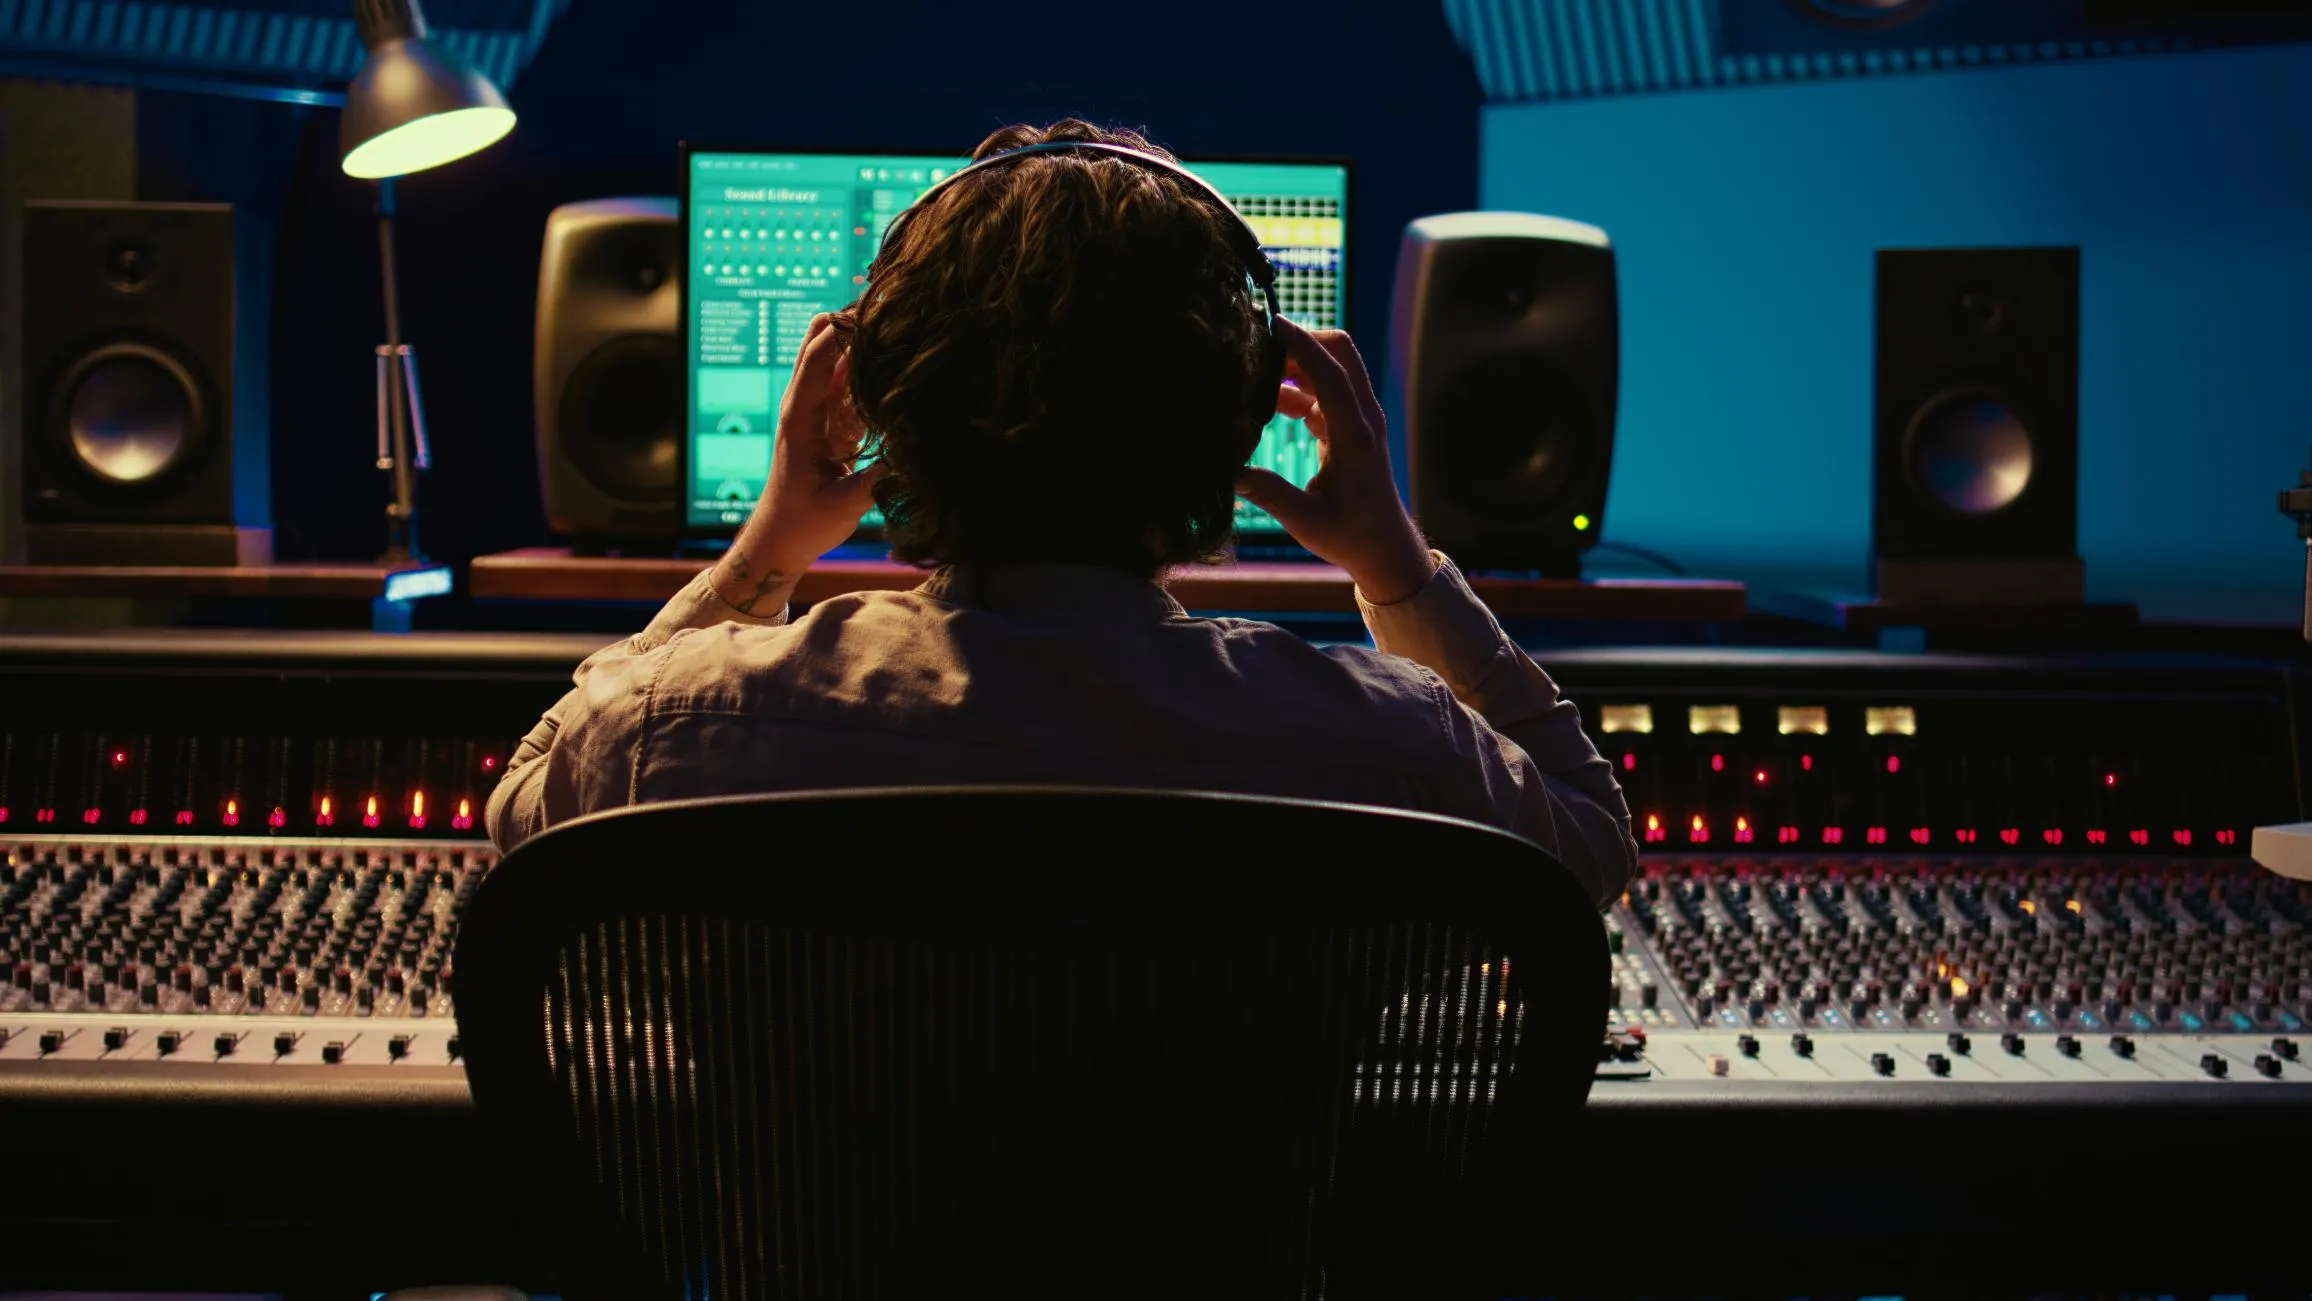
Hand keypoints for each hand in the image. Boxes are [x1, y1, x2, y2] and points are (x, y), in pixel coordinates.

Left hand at [711, 313, 884, 615]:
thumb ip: (878, 480)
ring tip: (900, 331)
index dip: (843, 332)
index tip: (877, 313)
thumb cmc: (804, 522)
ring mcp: (815, 409)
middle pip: (818, 340)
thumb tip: (915, 453)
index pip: (816, 358)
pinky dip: (867, 370)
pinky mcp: (829, 419)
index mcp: (799, 418)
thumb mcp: (844, 505)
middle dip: (850, 323)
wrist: (781, 538)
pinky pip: (846, 381)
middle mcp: (803, 404)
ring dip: (861, 344)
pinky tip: (895, 367)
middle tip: (892, 312)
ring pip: (834, 356)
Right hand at [1232, 317, 1435, 604]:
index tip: (1273, 323)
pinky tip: (1269, 401)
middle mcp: (1362, 418)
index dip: (1303, 346)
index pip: (1333, 375)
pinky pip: (1325, 389)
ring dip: (1297, 363)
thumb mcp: (1306, 520)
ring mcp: (1359, 418)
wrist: (1383, 546)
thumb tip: (1228, 470)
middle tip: (1259, 347)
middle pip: (1340, 354)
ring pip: (1332, 368)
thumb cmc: (1349, 535)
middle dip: (1301, 341)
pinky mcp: (1350, 424)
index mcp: (1355, 437)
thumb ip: (1269, 494)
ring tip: (1255, 375)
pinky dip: (1298, 385)